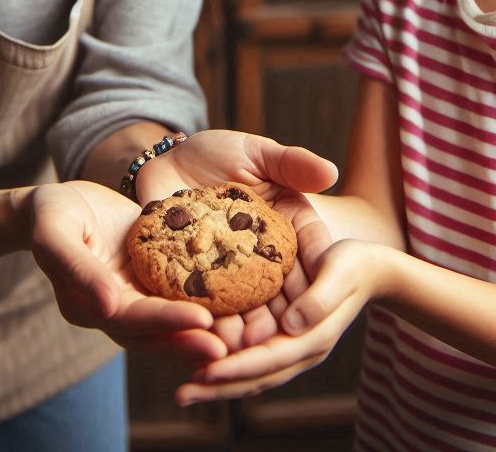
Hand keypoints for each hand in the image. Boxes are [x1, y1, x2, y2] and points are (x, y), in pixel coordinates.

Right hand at [27, 180, 226, 363]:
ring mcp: (133, 294)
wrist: (56, 205)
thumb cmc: (50, 215)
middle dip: (190, 340)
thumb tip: (107, 304)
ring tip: (237, 338)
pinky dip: (200, 300)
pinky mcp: (148, 276)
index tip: (202, 321)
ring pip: (169, 321)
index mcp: (89, 304)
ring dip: (198, 331)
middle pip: (155, 332)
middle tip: (227, 348)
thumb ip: (78, 267)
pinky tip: (233, 298)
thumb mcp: (55, 233)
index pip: (132, 319)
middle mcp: (115, 308)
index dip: (167, 321)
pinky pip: (175, 293)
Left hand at [136, 130, 338, 350]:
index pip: (312, 252)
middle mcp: (264, 257)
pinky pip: (205, 308)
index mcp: (288, 228)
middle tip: (281, 333)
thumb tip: (330, 171)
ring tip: (242, 344)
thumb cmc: (216, 152)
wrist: (165, 159)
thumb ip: (291, 164)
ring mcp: (230, 274)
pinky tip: (206, 336)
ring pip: (246, 308)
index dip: (317, 273)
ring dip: (246, 329)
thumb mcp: (256, 154)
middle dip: (284, 316)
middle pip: (282, 292)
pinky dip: (208, 323)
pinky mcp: (194, 283)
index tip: (320, 290)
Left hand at [175, 238, 384, 403]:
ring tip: (185, 388)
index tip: (204, 373)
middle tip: (181, 395)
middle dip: (219, 387)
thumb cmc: (355, 265)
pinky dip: (230, 362)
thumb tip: (291, 324)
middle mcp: (300, 350)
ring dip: (219, 382)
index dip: (236, 368)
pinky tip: (203, 357)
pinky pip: (255, 355)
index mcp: (312, 339)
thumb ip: (320, 298)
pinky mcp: (286, 335)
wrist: (371, 268)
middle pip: (256, 377)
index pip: (269, 360)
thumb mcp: (341, 272)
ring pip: (253, 372)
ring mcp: (293, 346)